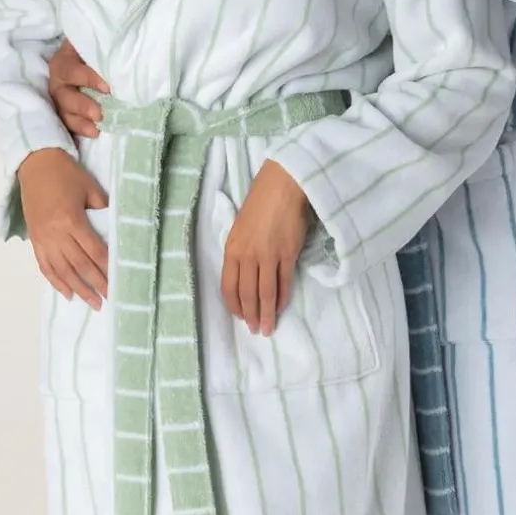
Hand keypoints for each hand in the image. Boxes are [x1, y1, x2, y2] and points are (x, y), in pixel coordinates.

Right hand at [18, 147, 109, 309]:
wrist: (35, 162)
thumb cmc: (66, 173)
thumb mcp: (90, 187)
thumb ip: (102, 209)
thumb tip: (113, 228)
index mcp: (72, 220)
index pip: (94, 251)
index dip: (106, 268)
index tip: (118, 281)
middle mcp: (56, 234)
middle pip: (79, 265)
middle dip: (95, 284)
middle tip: (109, 299)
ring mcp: (43, 238)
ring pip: (62, 270)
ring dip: (77, 289)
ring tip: (92, 302)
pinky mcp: (35, 239)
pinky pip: (45, 266)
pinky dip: (56, 281)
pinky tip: (66, 293)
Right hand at [49, 38, 109, 138]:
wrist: (97, 56)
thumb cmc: (99, 49)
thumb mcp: (100, 44)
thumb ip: (106, 52)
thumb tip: (121, 62)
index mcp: (64, 61)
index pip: (71, 70)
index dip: (87, 79)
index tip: (106, 87)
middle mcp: (59, 81)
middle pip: (64, 96)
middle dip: (81, 106)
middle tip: (99, 114)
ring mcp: (61, 98)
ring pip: (64, 112)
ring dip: (80, 122)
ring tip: (96, 129)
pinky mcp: (66, 111)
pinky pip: (69, 122)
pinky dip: (81, 129)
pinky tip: (94, 133)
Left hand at [220, 159, 313, 336]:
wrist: (283, 183)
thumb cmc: (261, 201)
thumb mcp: (240, 227)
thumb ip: (241, 250)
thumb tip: (246, 273)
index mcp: (232, 248)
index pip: (228, 287)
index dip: (233, 306)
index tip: (239, 316)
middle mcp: (247, 255)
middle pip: (247, 294)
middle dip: (250, 316)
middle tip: (255, 330)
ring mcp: (268, 255)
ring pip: (265, 293)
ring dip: (266, 314)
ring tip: (268, 328)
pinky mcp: (287, 253)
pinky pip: (283, 282)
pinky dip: (281, 298)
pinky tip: (280, 307)